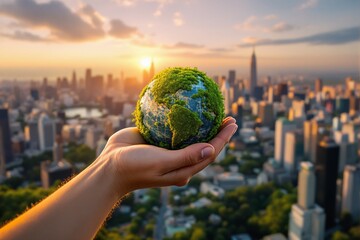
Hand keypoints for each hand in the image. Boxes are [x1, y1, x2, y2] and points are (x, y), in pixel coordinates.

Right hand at [97, 117, 237, 195]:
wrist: (110, 167)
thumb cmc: (135, 168)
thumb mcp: (162, 163)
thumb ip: (186, 157)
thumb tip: (212, 149)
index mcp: (183, 169)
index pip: (209, 153)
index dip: (223, 138)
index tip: (233, 123)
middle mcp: (179, 161)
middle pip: (204, 144)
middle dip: (218, 131)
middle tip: (228, 116)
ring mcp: (168, 150)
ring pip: (190, 136)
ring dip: (203, 125)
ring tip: (214, 111)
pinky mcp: (158, 140)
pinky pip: (173, 129)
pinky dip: (182, 120)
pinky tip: (186, 108)